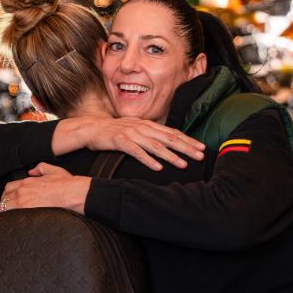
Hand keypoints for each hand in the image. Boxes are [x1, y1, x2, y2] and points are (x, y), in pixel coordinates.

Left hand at [0, 163, 90, 213]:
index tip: (10, 198)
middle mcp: (22, 191)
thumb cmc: (65, 183)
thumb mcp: (53, 170)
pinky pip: (11, 215)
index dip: (7, 194)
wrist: (71, 194)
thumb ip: (41, 168)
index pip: (9, 188)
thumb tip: (32, 170)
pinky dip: (10, 218)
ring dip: (6, 212)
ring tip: (10, 216)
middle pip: (4, 198)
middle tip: (9, 209)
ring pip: (4, 208)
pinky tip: (14, 221)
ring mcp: (23, 202)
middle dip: (5, 203)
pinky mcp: (27, 212)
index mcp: (27, 181)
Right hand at [52, 116, 204, 170]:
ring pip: (155, 145)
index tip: (202, 148)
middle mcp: (142, 127)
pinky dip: (148, 160)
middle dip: (186, 147)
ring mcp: (131, 133)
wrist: (90, 128)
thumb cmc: (113, 132)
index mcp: (147, 124)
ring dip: (170, 156)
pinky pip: (136, 152)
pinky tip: (157, 168)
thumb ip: (149, 135)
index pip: (172, 132)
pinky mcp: (120, 141)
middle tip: (200, 156)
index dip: (188, 140)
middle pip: (168, 138)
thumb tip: (166, 144)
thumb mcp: (134, 130)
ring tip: (183, 165)